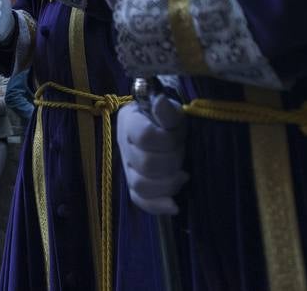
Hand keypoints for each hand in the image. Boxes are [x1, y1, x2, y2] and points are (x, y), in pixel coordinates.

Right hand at [117, 95, 187, 215]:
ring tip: (183, 175)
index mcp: (129, 122)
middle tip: (182, 153)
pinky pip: (140, 201)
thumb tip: (161, 101)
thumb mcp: (173, 111)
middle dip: (171, 161)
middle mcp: (123, 145)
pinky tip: (174, 206)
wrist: (165, 130)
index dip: (167, 141)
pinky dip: (157, 205)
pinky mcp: (133, 186)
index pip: (145, 137)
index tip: (179, 137)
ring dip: (168, 183)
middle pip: (146, 164)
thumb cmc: (169, 119)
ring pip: (141, 185)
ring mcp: (127, 168)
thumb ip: (167, 110)